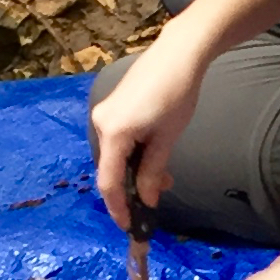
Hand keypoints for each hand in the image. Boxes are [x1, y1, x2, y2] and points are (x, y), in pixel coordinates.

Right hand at [93, 33, 211, 226]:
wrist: (178, 53)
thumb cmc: (176, 94)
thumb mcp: (167, 138)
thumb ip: (154, 172)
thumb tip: (147, 201)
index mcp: (113, 133)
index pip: (109, 182)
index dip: (118, 208)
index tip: (130, 227)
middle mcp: (101, 123)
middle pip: (110, 168)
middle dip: (131, 189)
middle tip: (156, 200)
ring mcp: (105, 113)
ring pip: (115, 155)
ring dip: (136, 170)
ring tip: (164, 176)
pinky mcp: (113, 106)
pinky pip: (118, 139)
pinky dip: (134, 153)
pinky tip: (154, 154)